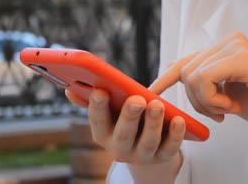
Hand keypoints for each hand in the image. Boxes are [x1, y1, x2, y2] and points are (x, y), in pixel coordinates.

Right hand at [65, 89, 184, 182]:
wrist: (146, 148)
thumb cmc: (124, 120)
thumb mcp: (109, 111)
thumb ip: (91, 100)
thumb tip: (68, 91)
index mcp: (103, 135)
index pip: (97, 123)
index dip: (97, 108)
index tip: (101, 91)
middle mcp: (120, 149)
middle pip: (123, 135)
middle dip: (129, 116)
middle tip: (137, 99)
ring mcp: (142, 156)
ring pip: (147, 142)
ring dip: (152, 123)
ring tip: (157, 104)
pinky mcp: (162, 157)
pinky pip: (170, 148)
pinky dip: (175, 135)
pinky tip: (179, 119)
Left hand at [150, 32, 247, 146]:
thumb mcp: (223, 93)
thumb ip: (201, 79)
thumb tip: (171, 69)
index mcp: (224, 46)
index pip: (185, 60)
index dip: (165, 77)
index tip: (151, 92)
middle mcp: (229, 40)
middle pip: (186, 71)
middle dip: (196, 100)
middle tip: (219, 113)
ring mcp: (236, 46)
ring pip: (193, 76)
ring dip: (206, 102)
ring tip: (229, 108)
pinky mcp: (242, 58)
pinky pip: (205, 79)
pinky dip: (212, 99)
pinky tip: (231, 106)